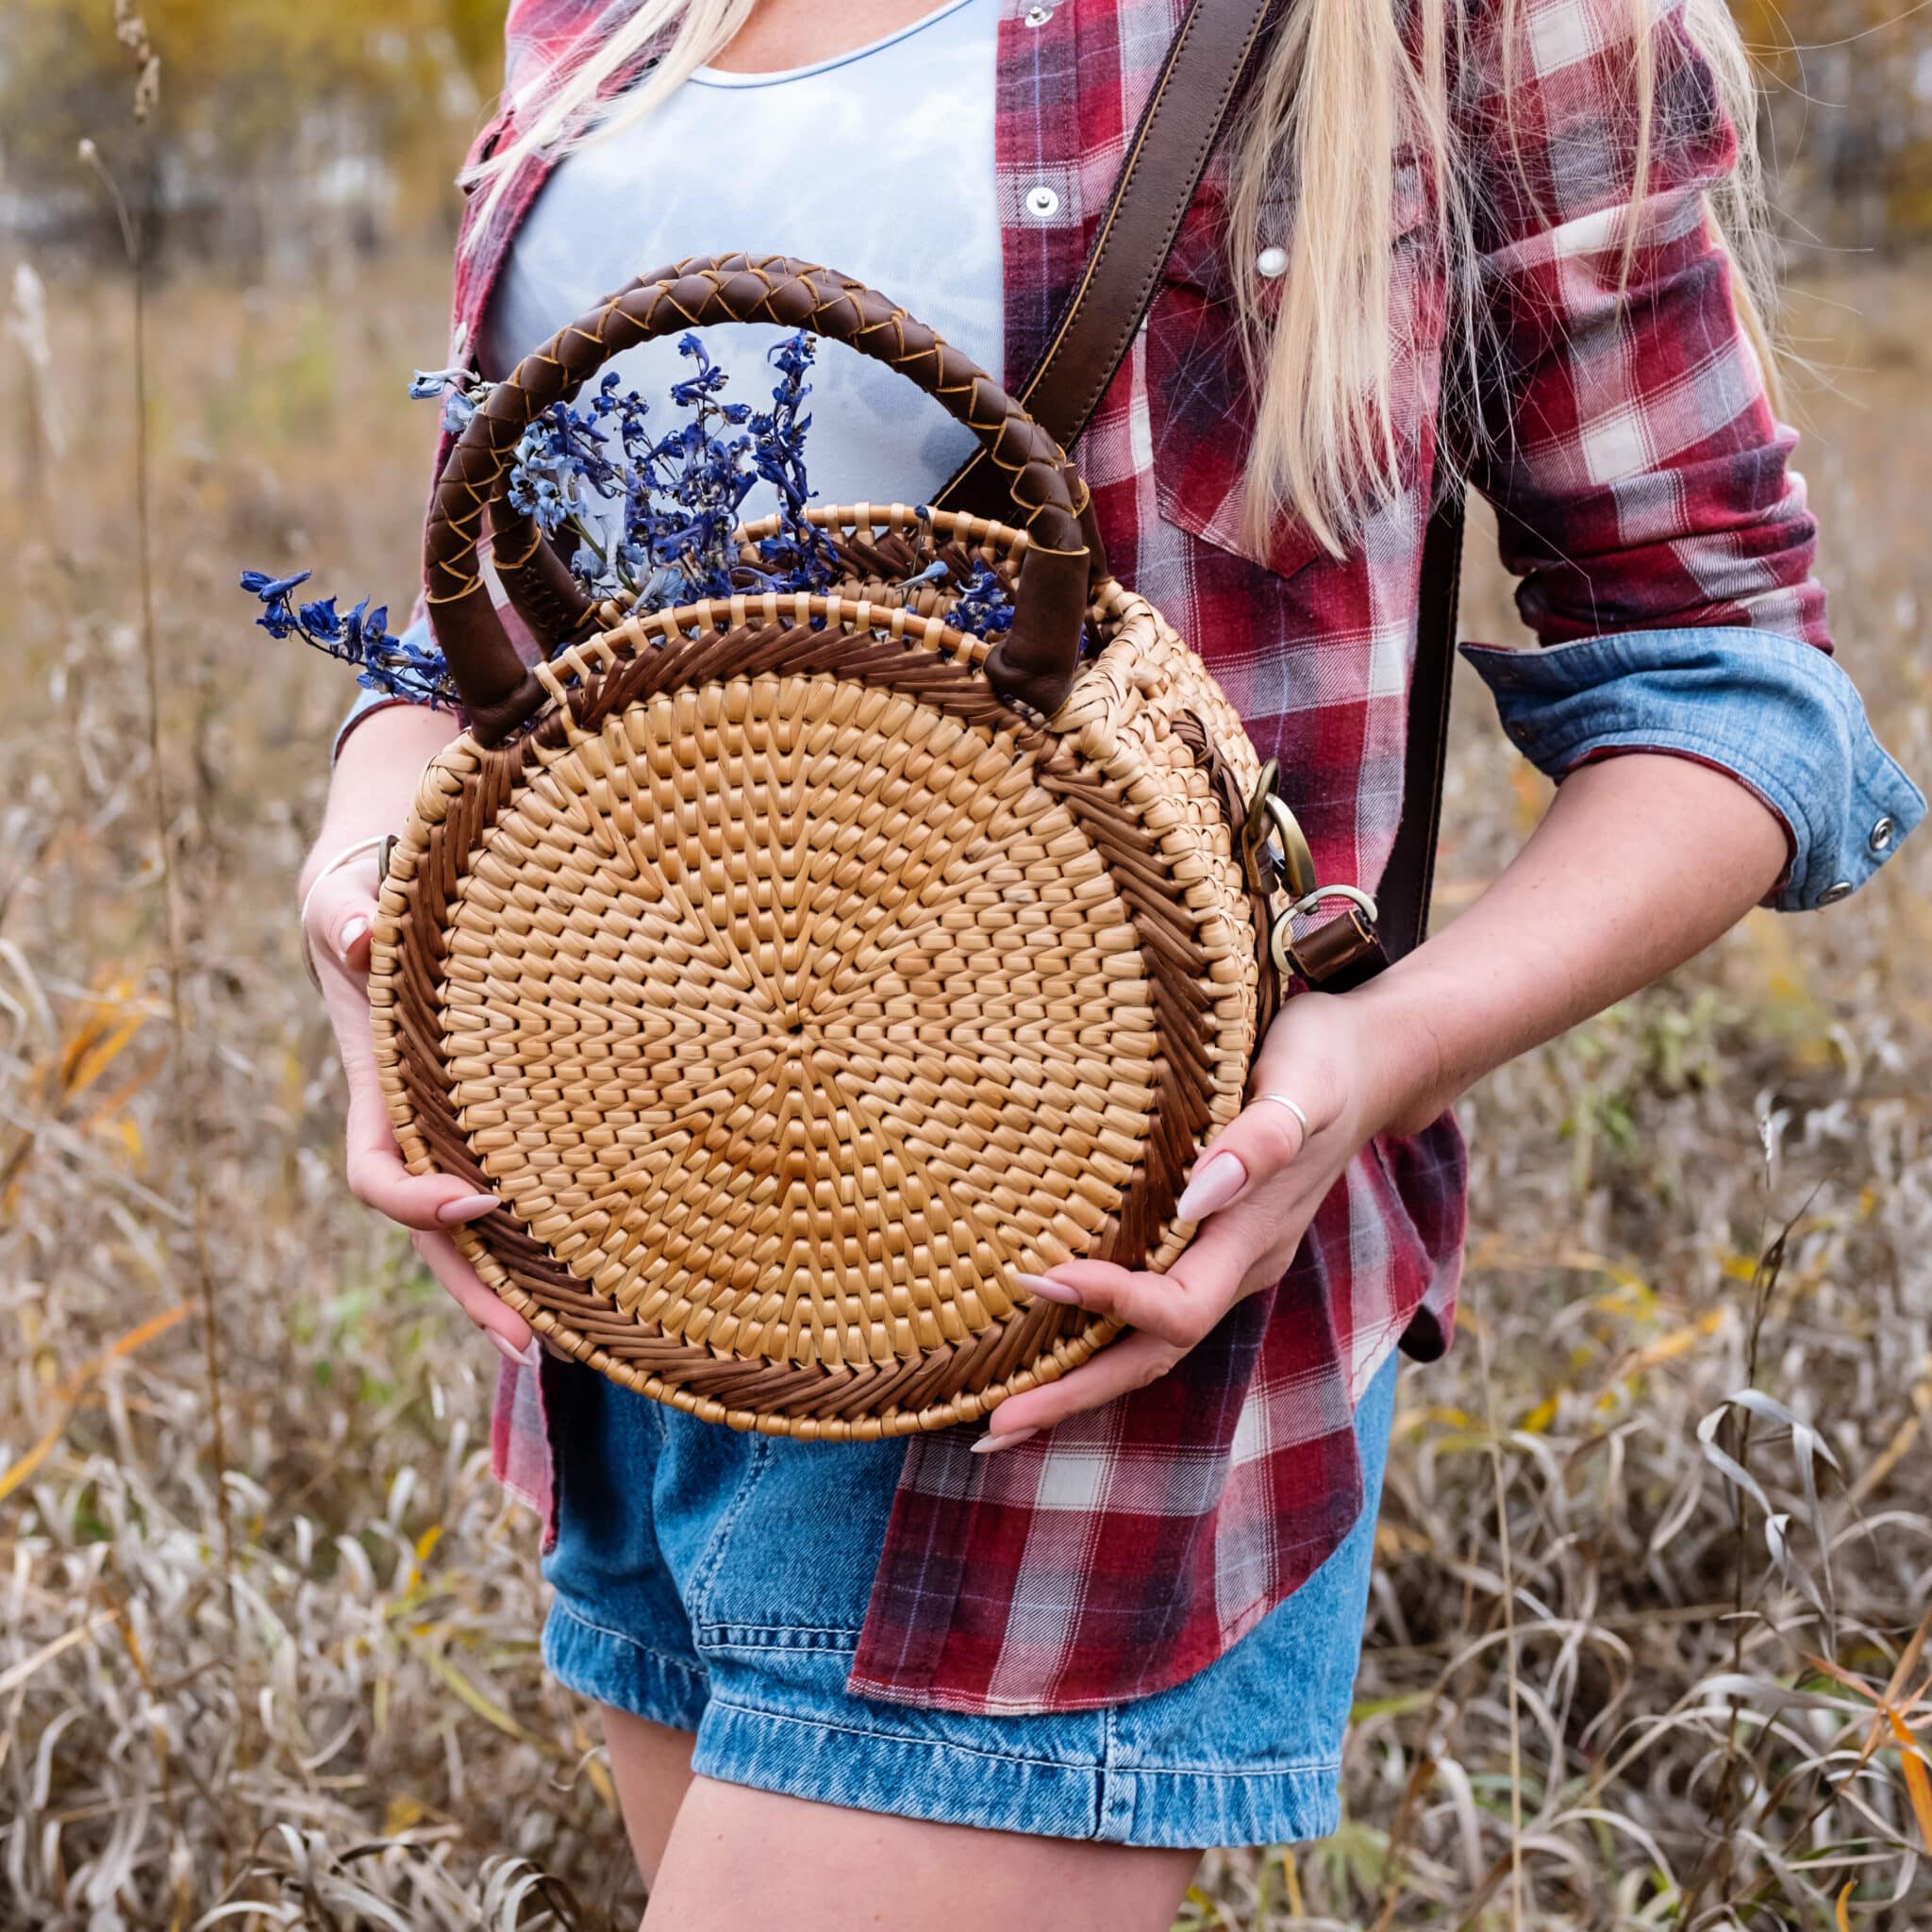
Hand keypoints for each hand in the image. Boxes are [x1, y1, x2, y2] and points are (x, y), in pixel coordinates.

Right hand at [304, 857, 537, 1365]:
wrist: (385, 898)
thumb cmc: (365, 899)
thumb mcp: (345, 899)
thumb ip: (345, 918)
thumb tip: (364, 940)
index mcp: (378, 1090)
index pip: (379, 1172)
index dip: (417, 1201)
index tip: (479, 1201)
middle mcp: (416, 1125)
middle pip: (432, 1234)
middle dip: (475, 1290)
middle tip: (528, 1347)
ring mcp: (458, 1129)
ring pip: (478, 1228)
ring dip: (515, 1283)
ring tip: (565, 1343)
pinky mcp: (503, 1117)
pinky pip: (519, 1185)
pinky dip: (545, 1232)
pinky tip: (600, 1268)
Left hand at [974, 987, 1432, 1449]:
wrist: (1373, 1065)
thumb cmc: (1325, 1061)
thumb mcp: (1302, 1085)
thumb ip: (1260, 1139)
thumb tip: (1199, 1195)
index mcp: (1253, 1237)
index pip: (1178, 1306)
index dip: (1110, 1303)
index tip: (1037, 1279)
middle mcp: (1239, 1267)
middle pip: (1152, 1356)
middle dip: (1074, 1394)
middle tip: (992, 1429)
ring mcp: (1227, 1264)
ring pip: (1147, 1347)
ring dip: (1075, 1384)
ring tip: (995, 1420)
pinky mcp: (1212, 1248)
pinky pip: (1148, 1315)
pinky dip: (1093, 1341)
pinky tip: (1041, 1349)